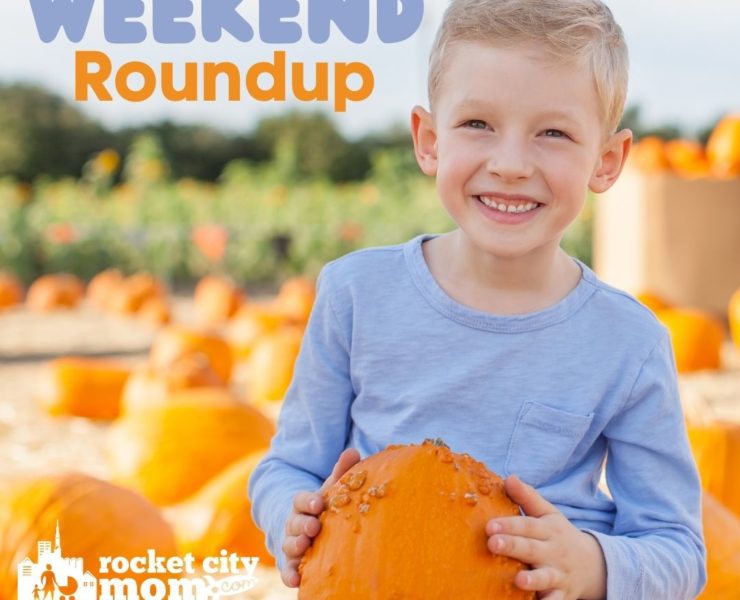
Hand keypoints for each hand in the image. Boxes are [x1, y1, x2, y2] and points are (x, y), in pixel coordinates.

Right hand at [280, 448, 360, 587]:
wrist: (308, 528)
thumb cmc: (325, 507)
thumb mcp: (332, 489)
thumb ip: (341, 472)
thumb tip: (353, 451)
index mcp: (303, 504)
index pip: (301, 499)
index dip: (309, 501)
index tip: (319, 503)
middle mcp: (294, 523)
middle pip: (293, 522)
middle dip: (302, 524)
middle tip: (314, 527)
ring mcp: (291, 543)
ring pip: (289, 545)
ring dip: (295, 546)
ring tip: (305, 547)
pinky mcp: (291, 564)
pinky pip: (287, 570)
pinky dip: (290, 575)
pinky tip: (297, 581)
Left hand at [486, 475, 606, 599]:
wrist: (594, 564)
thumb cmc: (559, 535)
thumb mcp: (548, 514)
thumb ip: (527, 497)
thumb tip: (508, 478)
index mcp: (548, 530)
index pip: (527, 525)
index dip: (509, 525)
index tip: (489, 525)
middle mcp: (553, 552)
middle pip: (532, 548)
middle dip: (513, 546)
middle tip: (492, 544)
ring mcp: (559, 575)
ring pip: (546, 578)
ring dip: (533, 580)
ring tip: (519, 580)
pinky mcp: (563, 596)